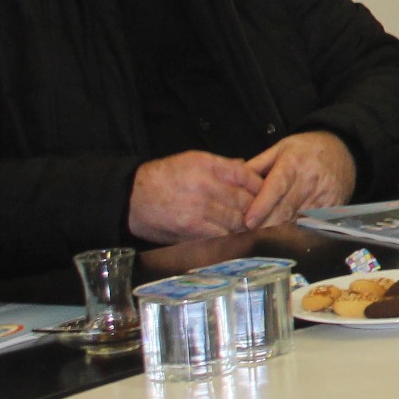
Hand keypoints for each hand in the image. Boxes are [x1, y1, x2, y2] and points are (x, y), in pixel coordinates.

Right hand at [127, 151, 262, 243]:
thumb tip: (248, 169)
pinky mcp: (192, 229)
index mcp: (207, 166)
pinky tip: (236, 238)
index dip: (260, 187)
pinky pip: (221, 236)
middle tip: (267, 214)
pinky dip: (231, 238)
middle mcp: (205, 186)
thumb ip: (222, 166)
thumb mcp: (191, 160)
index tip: (268, 193)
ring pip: (236, 220)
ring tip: (255, 228)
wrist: (131, 198)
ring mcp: (199, 209)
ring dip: (247, 226)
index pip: (246, 176)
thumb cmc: (162, 177)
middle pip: (245, 200)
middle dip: (258, 209)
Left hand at [242, 131, 356, 228]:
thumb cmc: (306, 149)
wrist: (344, 150)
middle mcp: (310, 180)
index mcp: (294, 163)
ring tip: (258, 239)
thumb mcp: (280, 148)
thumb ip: (256, 166)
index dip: (262, 205)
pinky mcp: (332, 207)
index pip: (277, 187)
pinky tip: (281, 236)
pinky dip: (294, 231)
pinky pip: (309, 224)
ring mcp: (323, 195)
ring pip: (296, 220)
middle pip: (284, 209)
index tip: (248, 221)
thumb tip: (231, 180)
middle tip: (244, 236)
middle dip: (264, 225)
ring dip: (277, 231)